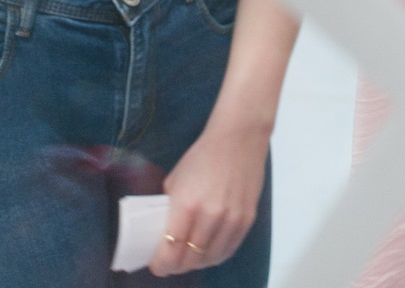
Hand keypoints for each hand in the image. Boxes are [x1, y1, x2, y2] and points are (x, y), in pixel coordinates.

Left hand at [149, 121, 268, 275]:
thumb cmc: (202, 155)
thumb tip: (165, 229)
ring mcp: (232, 219)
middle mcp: (211, 216)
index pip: (171, 249)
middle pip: (191, 258)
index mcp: (187, 204)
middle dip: (177, 266)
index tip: (156, 266)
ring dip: (197, 263)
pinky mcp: (248, 218)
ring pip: (211, 258)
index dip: (161, 264)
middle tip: (170, 264)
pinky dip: (216, 256)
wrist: (239, 138)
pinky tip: (208, 253)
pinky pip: (230, 249)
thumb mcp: (176, 180)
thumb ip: (171, 207)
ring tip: (189, 260)